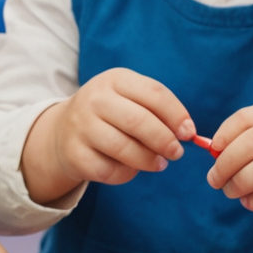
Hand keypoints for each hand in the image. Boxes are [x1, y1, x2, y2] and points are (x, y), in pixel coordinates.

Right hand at [20, 68, 190, 204]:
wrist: (63, 130)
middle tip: (176, 153)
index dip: (177, 115)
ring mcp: (81, 126)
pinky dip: (126, 173)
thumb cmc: (111, 114)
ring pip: (124, 148)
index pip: (154, 93)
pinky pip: (109, 170)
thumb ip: (158, 110)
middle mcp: (94, 99)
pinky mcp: (74, 154)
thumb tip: (186, 132)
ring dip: (149, 160)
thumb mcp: (130, 99)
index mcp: (114, 79)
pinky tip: (131, 168)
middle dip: (164, 140)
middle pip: (139, 121)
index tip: (189, 133)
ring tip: (159, 163)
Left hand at [205, 100, 252, 235]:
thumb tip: (214, 152)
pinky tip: (250, 202)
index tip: (212, 152)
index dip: (223, 137)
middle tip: (214, 180)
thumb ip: (249, 134)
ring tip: (231, 191)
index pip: (245, 119)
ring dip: (239, 185)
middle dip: (225, 165)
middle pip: (252, 144)